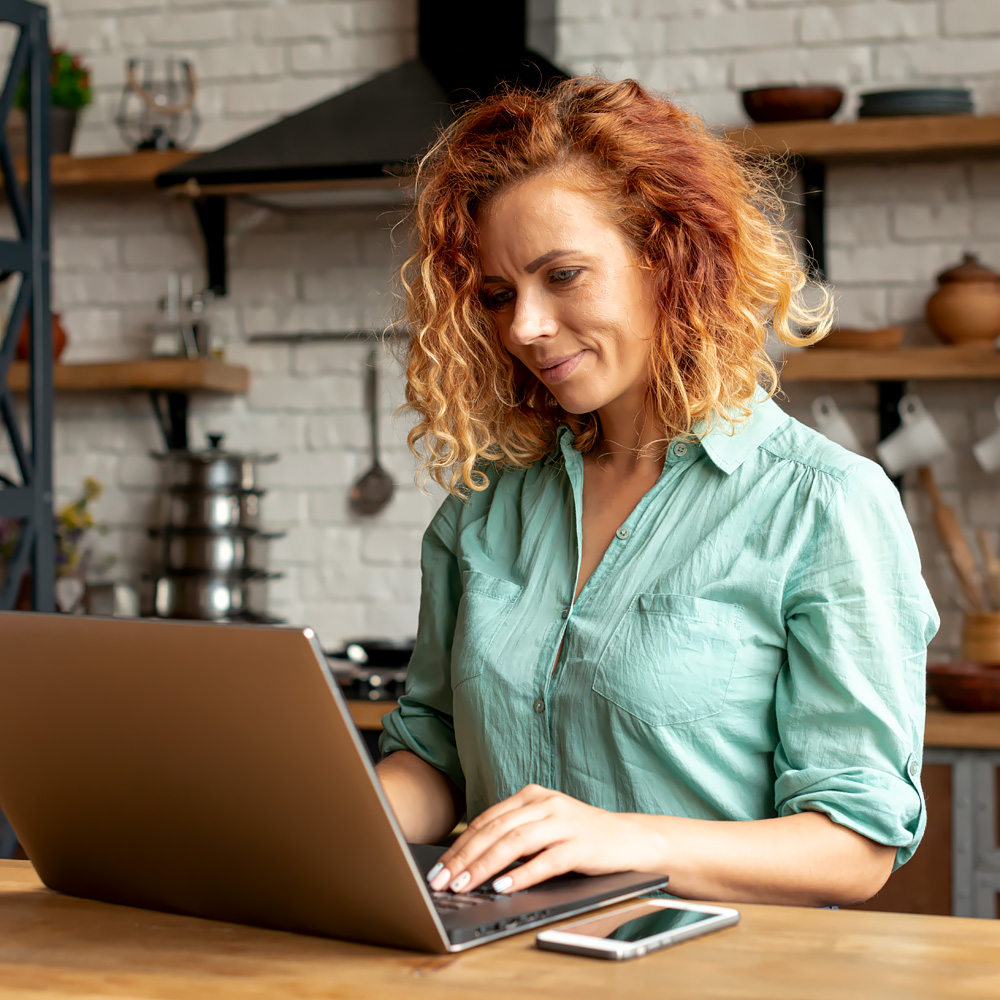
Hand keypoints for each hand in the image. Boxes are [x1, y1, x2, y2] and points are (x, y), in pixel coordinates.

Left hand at [426, 784, 666, 894]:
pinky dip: (523, 874)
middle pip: (496, 830)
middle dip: (465, 857)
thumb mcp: (543, 826)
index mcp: (531, 795)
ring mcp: (564, 822)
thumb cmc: (580, 837)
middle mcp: (545, 803)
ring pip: (516, 842)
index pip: (486, 820)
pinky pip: (547, 859)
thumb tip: (469, 861)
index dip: (460, 845)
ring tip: (465, 885)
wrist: (630, 839)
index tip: (439, 869)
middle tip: (443, 881)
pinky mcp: (581, 844)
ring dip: (486, 866)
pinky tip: (505, 887)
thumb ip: (513, 834)